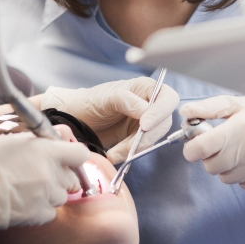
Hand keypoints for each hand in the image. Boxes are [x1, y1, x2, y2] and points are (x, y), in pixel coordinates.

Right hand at [0, 132, 89, 237]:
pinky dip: (41, 210)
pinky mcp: (34, 217)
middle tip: (41, 175)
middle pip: (71, 177)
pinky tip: (23, 204)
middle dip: (60, 175)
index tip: (64, 158)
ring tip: (28, 190)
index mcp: (44, 151)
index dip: (72, 155)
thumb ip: (32, 143)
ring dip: (50, 194)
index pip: (80, 154)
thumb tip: (44, 144)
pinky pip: (50, 214)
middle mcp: (49, 174)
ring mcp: (43, 197)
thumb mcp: (6, 140)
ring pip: (61, 197)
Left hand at [41, 77, 179, 162]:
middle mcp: (150, 105)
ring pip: (153, 139)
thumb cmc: (91, 101)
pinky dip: (129, 154)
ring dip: (136, 148)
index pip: (167, 99)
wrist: (77, 119)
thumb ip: (128, 101)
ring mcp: (145, 123)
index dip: (160, 113)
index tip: (144, 125)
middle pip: (164, 123)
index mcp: (147, 88)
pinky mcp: (137, 139)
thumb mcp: (108, 97)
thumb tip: (147, 112)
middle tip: (129, 146)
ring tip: (115, 152)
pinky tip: (114, 154)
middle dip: (147, 137)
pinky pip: (141, 148)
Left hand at [180, 95, 244, 191]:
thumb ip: (210, 108)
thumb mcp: (240, 105)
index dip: (193, 148)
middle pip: (211, 167)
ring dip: (230, 168)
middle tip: (227, 146)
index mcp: (242, 126)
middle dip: (213, 158)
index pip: (200, 148)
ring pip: (226, 178)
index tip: (197, 146)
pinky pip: (244, 186)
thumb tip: (184, 112)